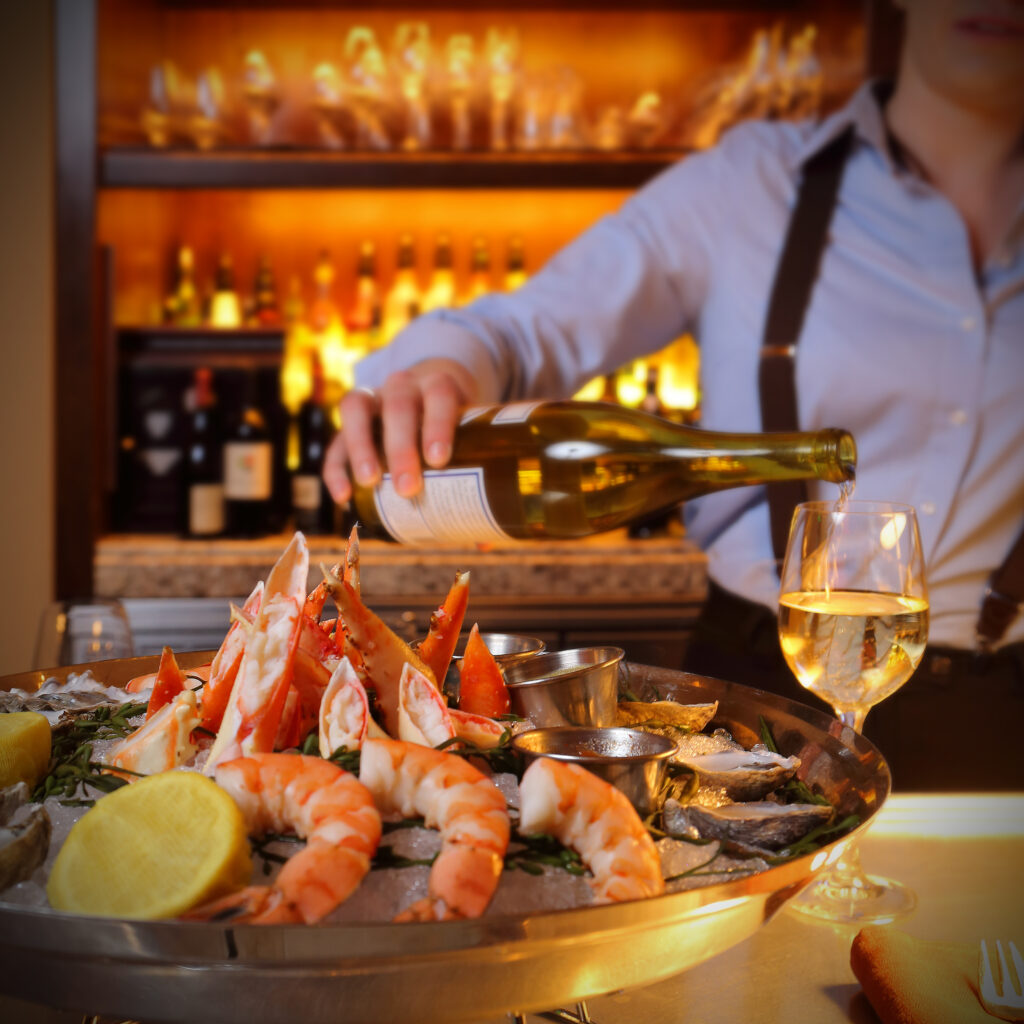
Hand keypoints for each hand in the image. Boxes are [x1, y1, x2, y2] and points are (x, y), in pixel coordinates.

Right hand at [323, 358, 478, 503]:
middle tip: (408, 488)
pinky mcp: (351, 421)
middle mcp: (404, 385)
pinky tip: (343, 496)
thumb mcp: (472, 436)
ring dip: (361, 446)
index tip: (439, 459)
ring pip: (356, 409)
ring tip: (369, 484)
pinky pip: (335, 438)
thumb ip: (482, 478)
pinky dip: (336, 466)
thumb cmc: (457, 425)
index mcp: (440, 384)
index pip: (440, 393)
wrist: (426, 389)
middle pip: (398, 404)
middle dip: (401, 446)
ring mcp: (373, 399)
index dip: (439, 424)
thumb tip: (488, 543)